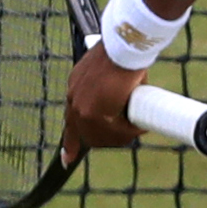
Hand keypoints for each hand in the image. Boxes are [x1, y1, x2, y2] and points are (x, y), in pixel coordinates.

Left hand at [63, 40, 149, 164]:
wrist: (124, 46)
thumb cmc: (124, 53)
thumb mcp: (113, 73)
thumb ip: (115, 90)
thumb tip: (130, 105)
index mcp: (76, 87)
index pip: (71, 120)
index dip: (70, 143)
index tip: (67, 160)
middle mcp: (73, 99)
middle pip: (86, 134)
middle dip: (108, 138)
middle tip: (129, 133)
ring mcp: (81, 108)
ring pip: (101, 136)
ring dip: (121, 135)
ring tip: (138, 125)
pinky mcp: (94, 113)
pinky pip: (113, 132)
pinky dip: (128, 132)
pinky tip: (139, 126)